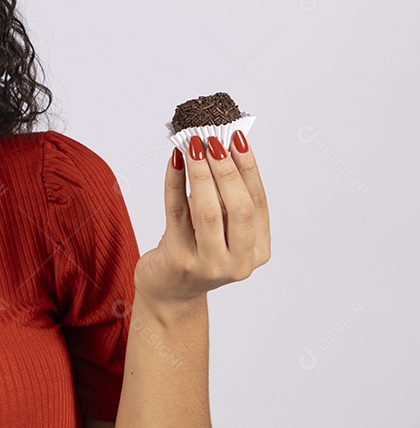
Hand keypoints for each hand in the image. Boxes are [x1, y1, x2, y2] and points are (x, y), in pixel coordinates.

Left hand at [133, 130, 269, 308]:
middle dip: (226, 169)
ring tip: (193, 144)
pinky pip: (177, 213)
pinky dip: (175, 183)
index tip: (237, 137)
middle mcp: (239, 262)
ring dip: (201, 173)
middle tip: (213, 139)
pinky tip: (174, 161)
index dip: (249, 168)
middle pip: (239, 208)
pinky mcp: (179, 260)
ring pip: (209, 211)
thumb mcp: (220, 228)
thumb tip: (220, 147)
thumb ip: (225, 198)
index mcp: (258, 250)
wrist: (170, 292)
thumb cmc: (196, 250)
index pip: (258, 202)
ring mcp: (210, 264)